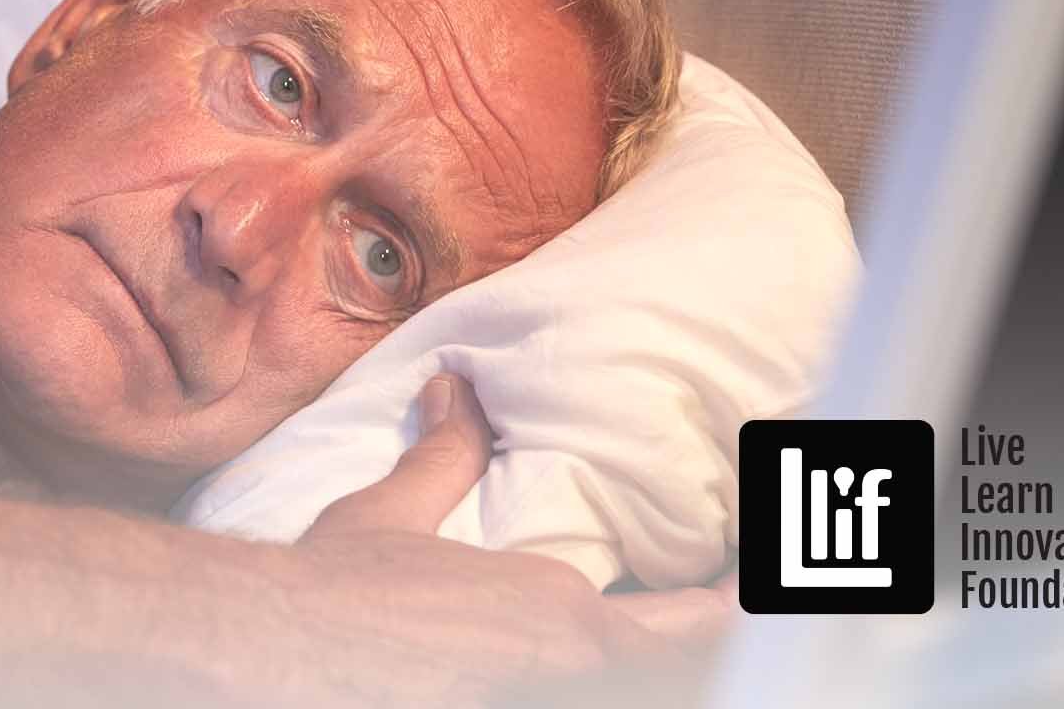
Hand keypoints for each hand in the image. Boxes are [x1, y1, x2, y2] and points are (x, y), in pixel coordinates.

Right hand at [283, 374, 735, 704]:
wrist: (281, 654)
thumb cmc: (337, 590)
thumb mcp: (396, 511)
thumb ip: (447, 452)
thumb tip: (459, 386)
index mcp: (563, 613)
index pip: (702, 622)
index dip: (753, 604)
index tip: (781, 582)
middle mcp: (570, 671)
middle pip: (688, 672)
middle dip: (731, 641)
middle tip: (769, 606)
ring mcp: (542, 700)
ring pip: (647, 682)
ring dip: (680, 656)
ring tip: (710, 625)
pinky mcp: (504, 706)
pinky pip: (598, 684)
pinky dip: (631, 664)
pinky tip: (632, 638)